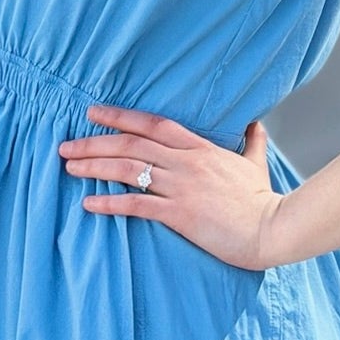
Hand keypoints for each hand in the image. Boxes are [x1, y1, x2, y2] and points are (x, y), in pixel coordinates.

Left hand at [58, 103, 285, 270]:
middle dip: (94, 141)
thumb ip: (252, 141)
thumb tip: (256, 123)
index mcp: (200, 148)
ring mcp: (182, 187)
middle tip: (66, 145)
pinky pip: (137, 204)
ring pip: (128, 168)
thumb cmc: (262, 199)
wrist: (273, 228)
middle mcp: (186, 162)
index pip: (153, 124)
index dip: (121, 116)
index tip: (93, 112)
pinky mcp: (180, 213)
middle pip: (132, 143)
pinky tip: (89, 203)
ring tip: (69, 167)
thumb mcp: (255, 163)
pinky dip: (109, 202)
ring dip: (94, 166)